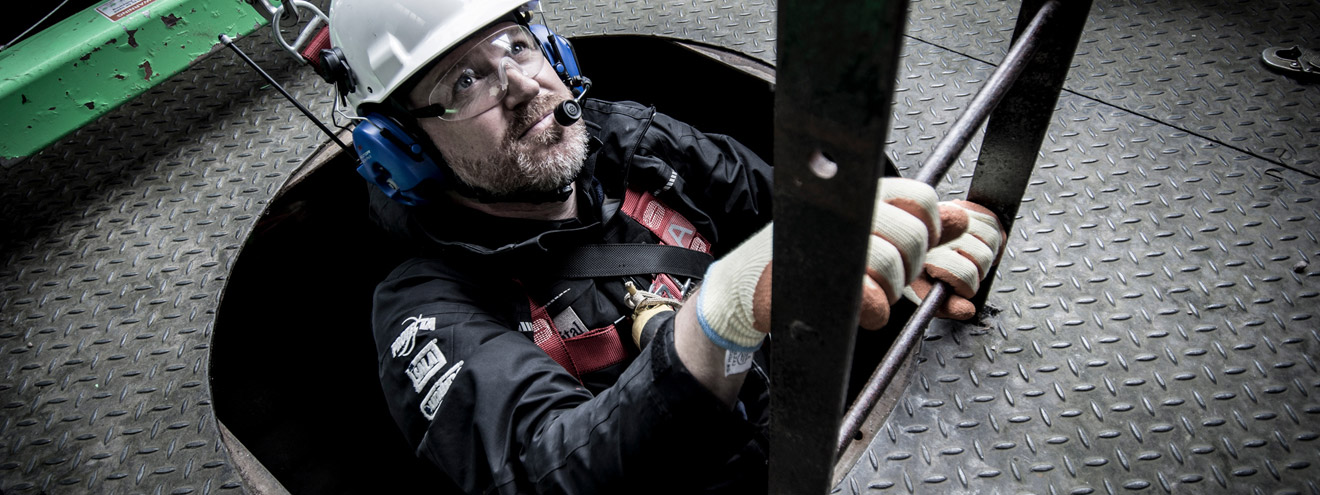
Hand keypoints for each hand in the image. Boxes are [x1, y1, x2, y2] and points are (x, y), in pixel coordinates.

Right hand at [696, 178, 944, 350]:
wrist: (746, 286)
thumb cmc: (805, 259)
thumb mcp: (865, 234)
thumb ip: (916, 227)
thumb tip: (962, 220)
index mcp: (860, 194)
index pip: (922, 199)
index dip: (928, 230)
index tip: (912, 250)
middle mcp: (845, 210)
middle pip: (912, 236)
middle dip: (908, 268)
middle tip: (884, 278)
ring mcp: (829, 242)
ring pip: (891, 267)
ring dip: (887, 293)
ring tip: (866, 294)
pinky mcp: (816, 277)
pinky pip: (870, 298)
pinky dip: (871, 312)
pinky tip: (856, 310)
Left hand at [904, 200, 1006, 319]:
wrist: (907, 245)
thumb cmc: (916, 272)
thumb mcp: (925, 295)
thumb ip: (946, 306)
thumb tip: (967, 310)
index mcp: (927, 253)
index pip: (965, 273)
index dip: (966, 287)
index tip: (958, 288)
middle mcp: (941, 230)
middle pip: (982, 257)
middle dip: (977, 273)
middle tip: (963, 274)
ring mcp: (952, 214)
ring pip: (992, 238)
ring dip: (987, 254)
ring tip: (970, 260)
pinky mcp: (964, 206)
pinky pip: (994, 223)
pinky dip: (994, 237)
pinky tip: (978, 245)